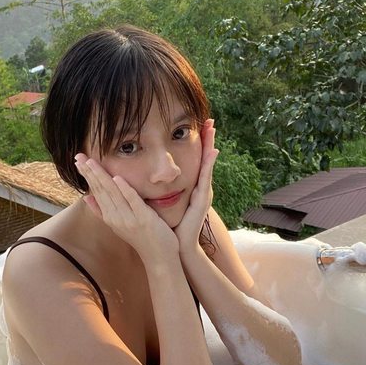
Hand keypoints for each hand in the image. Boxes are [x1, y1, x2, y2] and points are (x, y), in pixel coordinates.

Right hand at [75, 154, 178, 262]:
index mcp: (110, 217)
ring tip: (92, 162)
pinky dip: (125, 190)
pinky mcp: (144, 219)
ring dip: (102, 177)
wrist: (159, 258)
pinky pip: (133, 201)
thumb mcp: (118, 225)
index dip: (86, 175)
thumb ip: (102, 211)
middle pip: (100, 190)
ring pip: (113, 194)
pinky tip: (117, 178)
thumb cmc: (141, 239)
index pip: (95, 191)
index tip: (78, 160)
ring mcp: (129, 218)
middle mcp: (116, 217)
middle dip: (90, 172)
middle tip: (79, 156)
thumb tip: (86, 198)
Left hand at [174, 119, 218, 254]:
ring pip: (207, 164)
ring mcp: (203, 192)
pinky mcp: (202, 199)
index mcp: (191, 186)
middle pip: (204, 158)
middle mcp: (200, 187)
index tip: (199, 125)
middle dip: (207, 139)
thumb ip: (164, 189)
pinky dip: (210, 164)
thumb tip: (152, 177)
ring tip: (213, 129)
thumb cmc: (171, 224)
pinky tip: (213, 151)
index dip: (198, 144)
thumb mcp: (167, 201)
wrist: (178, 245)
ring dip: (211, 146)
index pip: (195, 160)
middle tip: (210, 120)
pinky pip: (206, 178)